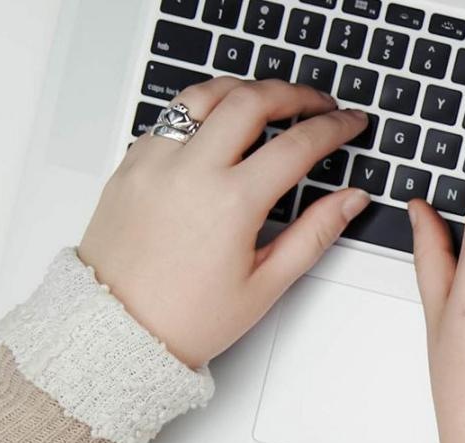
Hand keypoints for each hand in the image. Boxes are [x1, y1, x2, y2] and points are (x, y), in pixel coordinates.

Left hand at [77, 78, 370, 366]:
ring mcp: (155, 162)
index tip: (350, 123)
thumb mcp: (266, 284)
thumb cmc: (185, 317)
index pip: (297, 144)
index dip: (334, 127)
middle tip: (318, 103)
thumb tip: (350, 200)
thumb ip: (315, 233)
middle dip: (295, 94)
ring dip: (245, 89)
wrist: (115, 331)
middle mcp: (190, 171)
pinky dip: (203, 110)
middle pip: (252, 100)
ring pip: (205, 95)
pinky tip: (220, 126)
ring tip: (269, 100)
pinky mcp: (130, 165)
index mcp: (231, 203)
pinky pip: (170, 117)